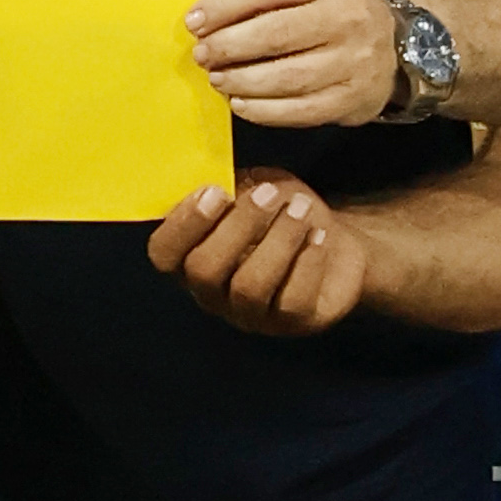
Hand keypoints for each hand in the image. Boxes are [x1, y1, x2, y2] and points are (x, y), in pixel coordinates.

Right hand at [147, 174, 370, 337]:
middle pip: (204, 270)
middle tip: (268, 193)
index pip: (163, 253)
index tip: (216, 191)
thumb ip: (229, 184)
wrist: (337, 242)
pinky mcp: (291, 323)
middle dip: (237, 226)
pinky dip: (307, 263)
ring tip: (302, 208)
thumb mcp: (252, 186)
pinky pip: (291, 301)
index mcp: (189, 257)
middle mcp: (212, 293)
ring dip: (277, 240)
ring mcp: (249, 314)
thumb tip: (215, 176)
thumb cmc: (282, 213)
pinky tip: (319, 236)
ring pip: (249, 286)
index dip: (183, 224)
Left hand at [194, 0, 411, 131]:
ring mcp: (355, 61)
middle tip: (203, 55)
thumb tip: (205, 20)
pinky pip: (300, 110)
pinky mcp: (353, 99)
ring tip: (217, 79)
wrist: (394, 48)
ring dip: (242, 81)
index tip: (195, 21)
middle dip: (229, 46)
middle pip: (276, 33)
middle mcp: (348, 17)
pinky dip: (263, 110)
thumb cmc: (333, 14)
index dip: (224, 4)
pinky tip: (240, 103)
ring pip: (287, 77)